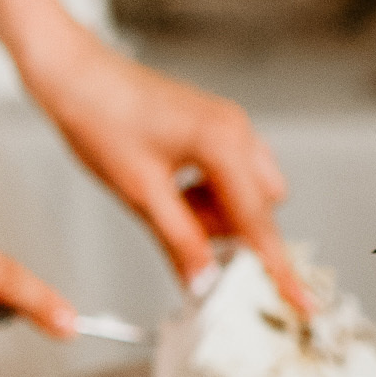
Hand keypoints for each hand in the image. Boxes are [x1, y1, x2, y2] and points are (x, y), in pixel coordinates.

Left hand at [25, 32, 309, 312]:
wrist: (75, 74)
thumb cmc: (100, 117)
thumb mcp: (140, 193)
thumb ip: (180, 241)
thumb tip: (204, 281)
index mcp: (223, 143)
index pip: (259, 222)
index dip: (278, 268)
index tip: (300, 302)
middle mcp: (236, 130)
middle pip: (260, 208)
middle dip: (228, 230)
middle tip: (184, 231)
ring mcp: (228, 126)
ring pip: (246, 193)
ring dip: (216, 212)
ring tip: (167, 200)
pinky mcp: (215, 127)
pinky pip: (230, 175)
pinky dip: (209, 194)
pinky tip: (172, 186)